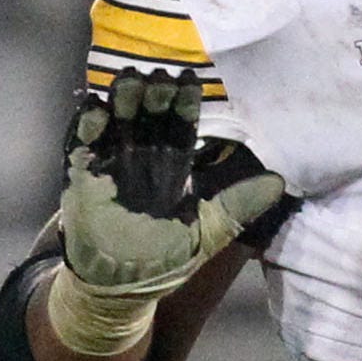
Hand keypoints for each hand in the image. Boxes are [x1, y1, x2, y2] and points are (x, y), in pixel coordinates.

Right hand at [59, 72, 286, 300]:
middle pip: (149, 115)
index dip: (185, 103)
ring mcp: (110, 162)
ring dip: (122, 98)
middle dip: (154, 94)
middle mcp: (142, 158)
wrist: (117, 286)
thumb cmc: (161, 261)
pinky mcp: (82, 174)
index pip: (181, 126)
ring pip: (118, 120)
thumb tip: (279, 183)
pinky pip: (83, 141)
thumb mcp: (207, 233)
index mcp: (172, 167)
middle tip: (159, 75)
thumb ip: (238, 206)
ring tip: (129, 79)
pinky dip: (88, 123)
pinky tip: (96, 107)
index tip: (190, 80)